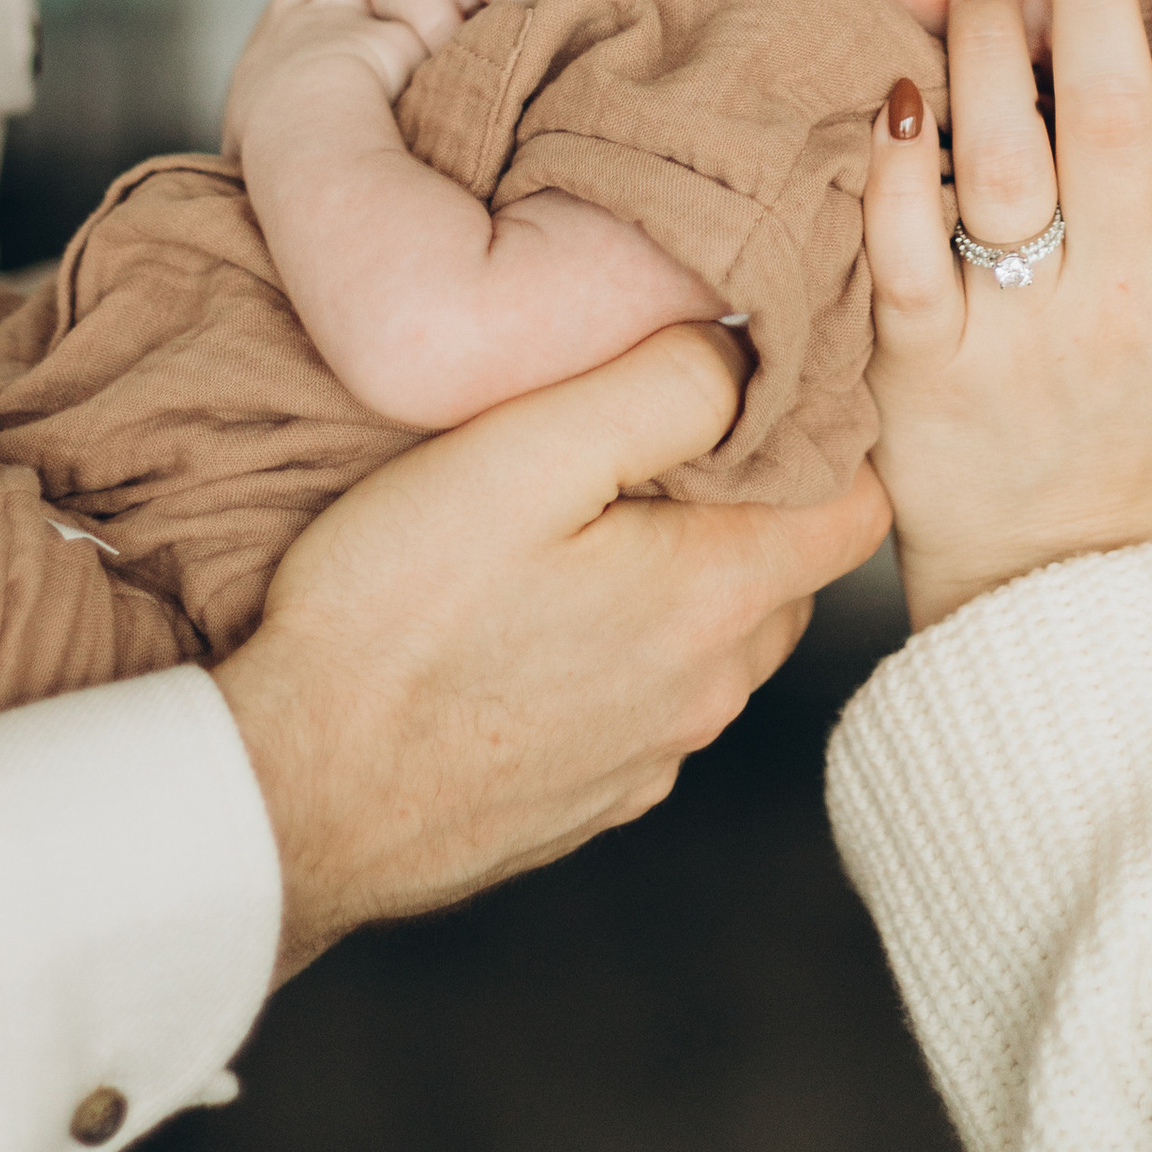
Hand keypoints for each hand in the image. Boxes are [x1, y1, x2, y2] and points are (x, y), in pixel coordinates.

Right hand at [212, 323, 888, 976]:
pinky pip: (648, 704)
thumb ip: (664, 387)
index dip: (829, 435)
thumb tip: (743, 350)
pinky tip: (533, 622)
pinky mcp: (589, 802)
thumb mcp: (526, 452)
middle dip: (749, 505)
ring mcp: (649, 761)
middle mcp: (706, 694)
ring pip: (717, 641)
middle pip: (788, 572)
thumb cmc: (395, 613)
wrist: (293, 797)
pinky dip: (622, 653)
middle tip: (652, 446)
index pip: (859, 508)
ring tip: (583, 529)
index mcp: (713, 597)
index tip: (761, 389)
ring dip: (681, 582)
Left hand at [232, 0, 434, 161]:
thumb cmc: (368, 84)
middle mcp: (292, 26)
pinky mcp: (244, 104)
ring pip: (267, 26)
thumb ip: (432, 29)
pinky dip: (255, 86)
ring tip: (269, 17)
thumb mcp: (412, 47)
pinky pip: (250, 87)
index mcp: (335, 8)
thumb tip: (465, 13)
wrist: (314, 127)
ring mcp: (262, 62)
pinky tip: (258, 102)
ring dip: (271, 18)